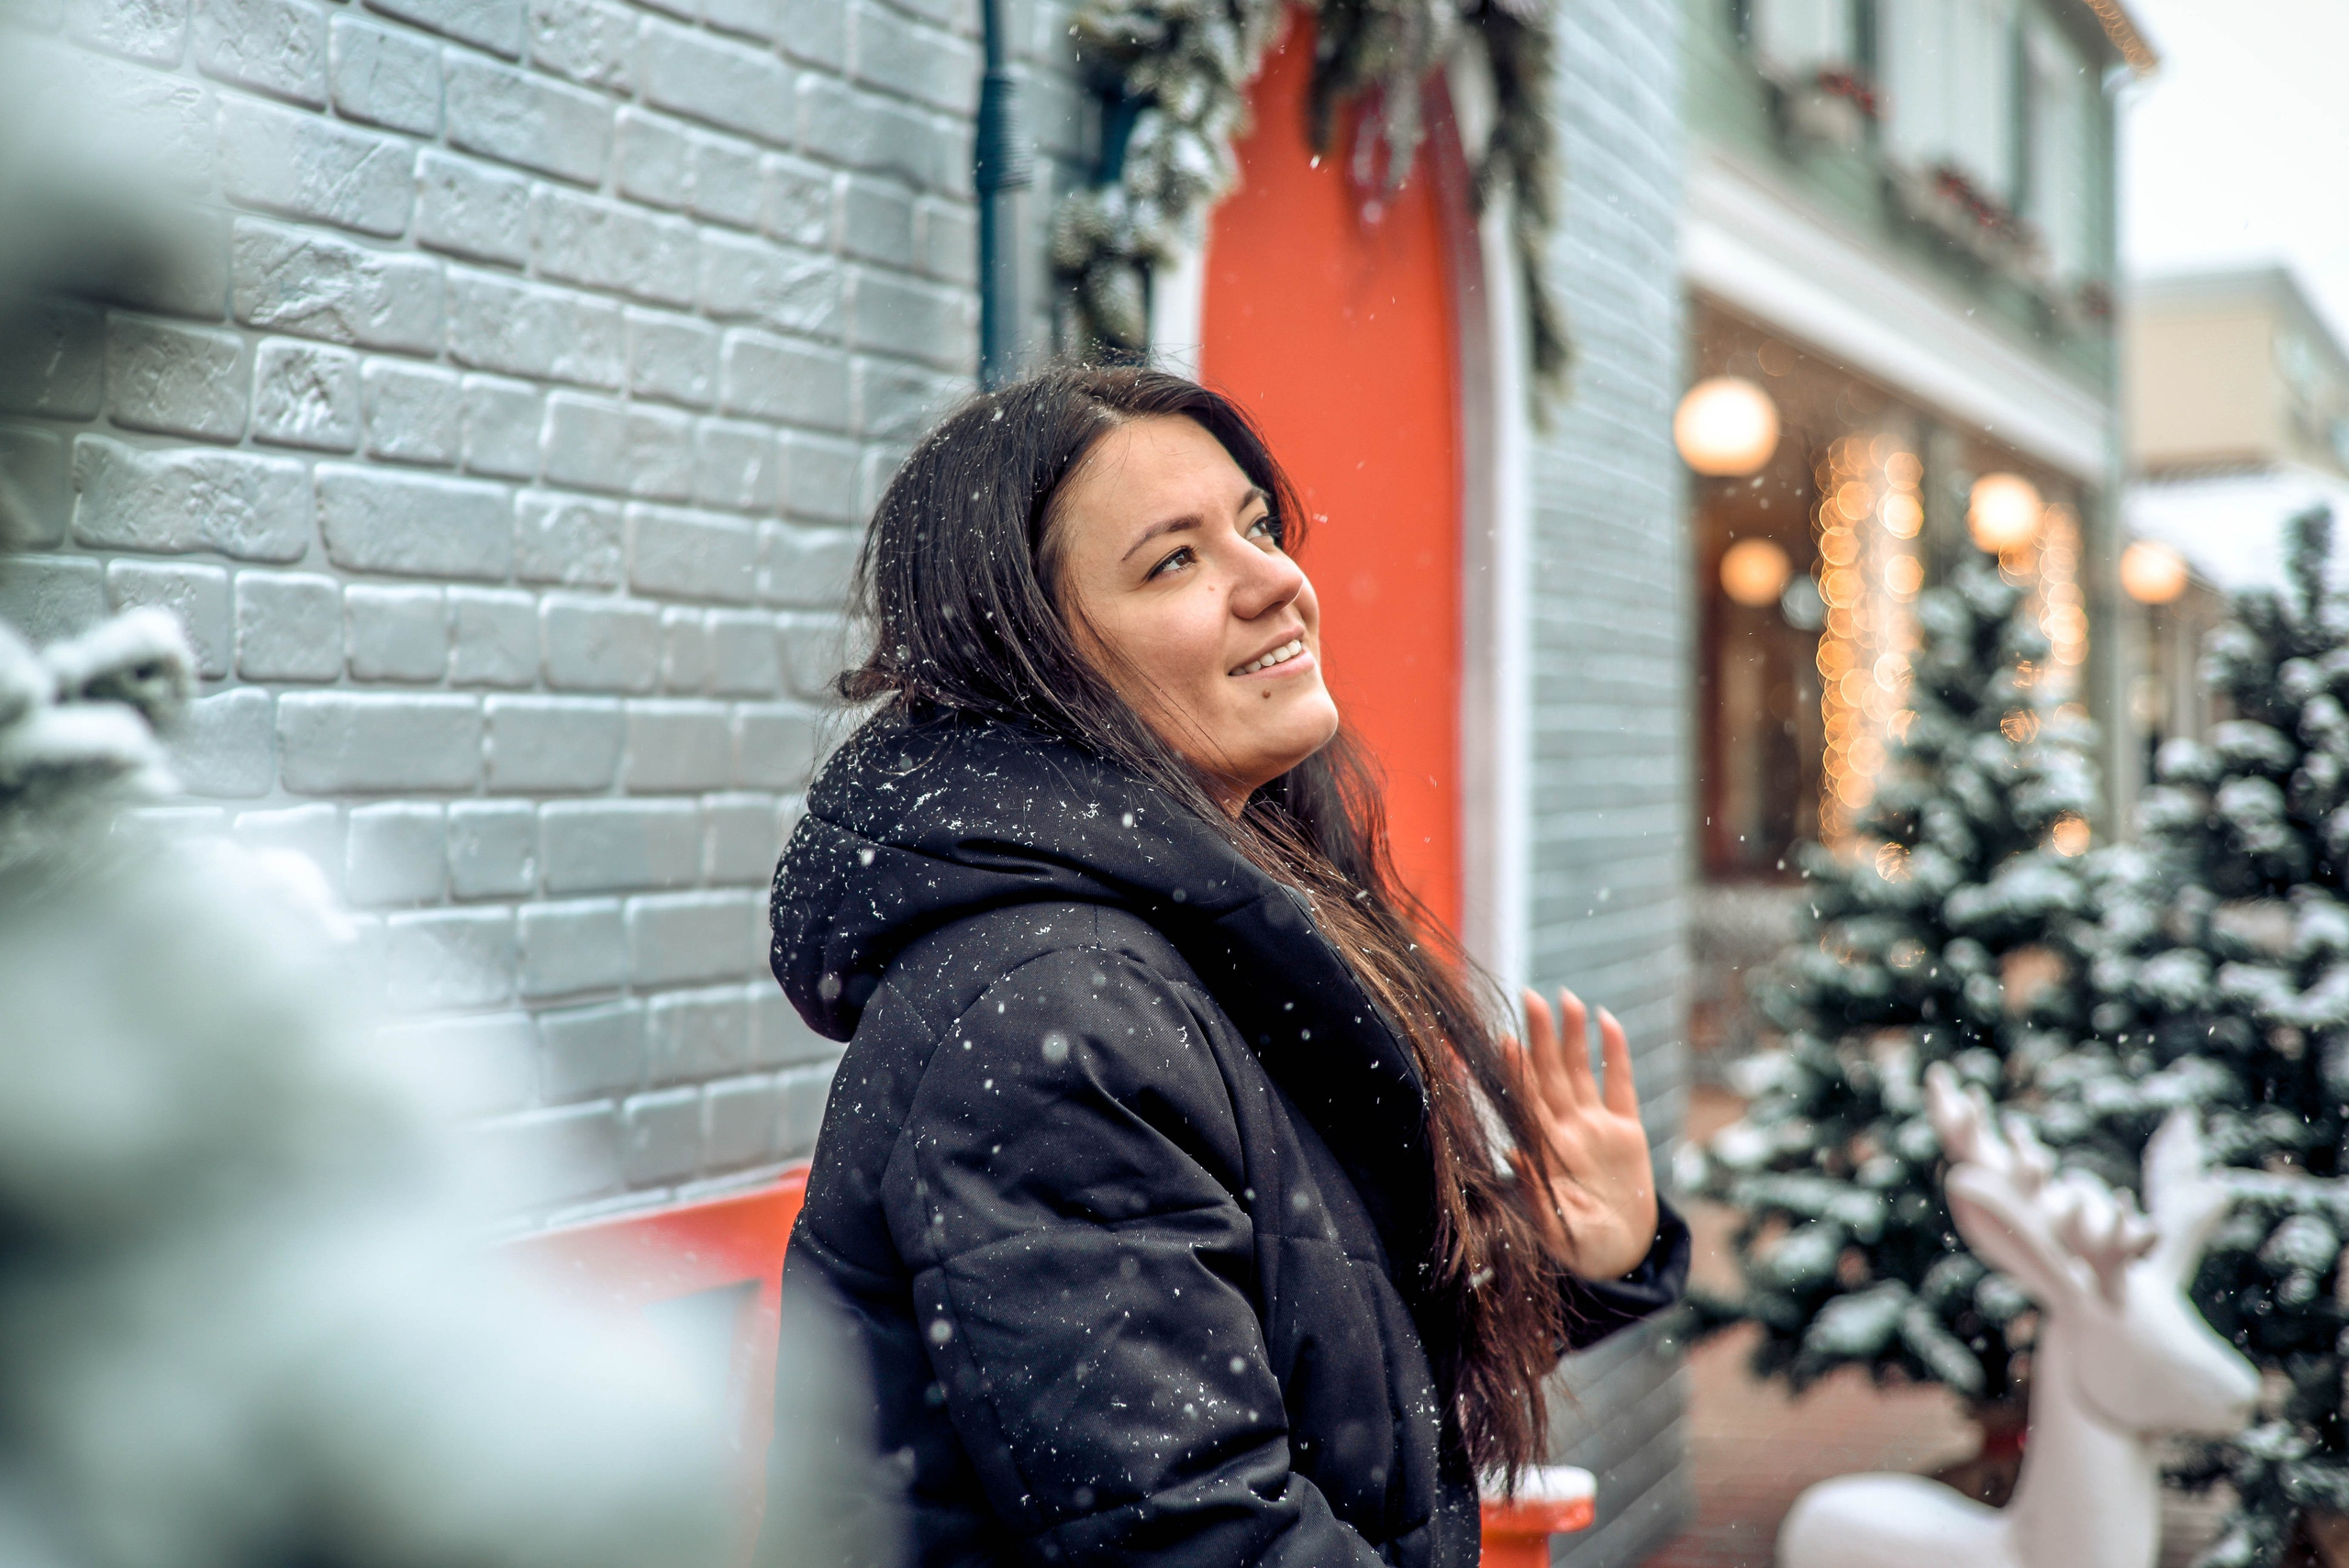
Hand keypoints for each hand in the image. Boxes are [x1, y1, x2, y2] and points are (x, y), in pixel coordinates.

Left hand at [1504, 988, 1657, 1279]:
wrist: (1616, 1259)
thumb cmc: (1577, 1249)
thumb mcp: (1554, 1228)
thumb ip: (1535, 1193)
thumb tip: (1513, 1155)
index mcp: (1546, 1152)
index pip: (1528, 1101)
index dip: (1517, 1070)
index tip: (1505, 1038)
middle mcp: (1567, 1132)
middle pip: (1551, 1074)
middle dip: (1542, 1036)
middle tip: (1530, 996)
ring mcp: (1596, 1128)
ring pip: (1581, 1072)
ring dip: (1573, 1036)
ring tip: (1567, 998)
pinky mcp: (1626, 1132)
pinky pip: (1620, 1086)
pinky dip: (1616, 1055)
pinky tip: (1607, 1021)